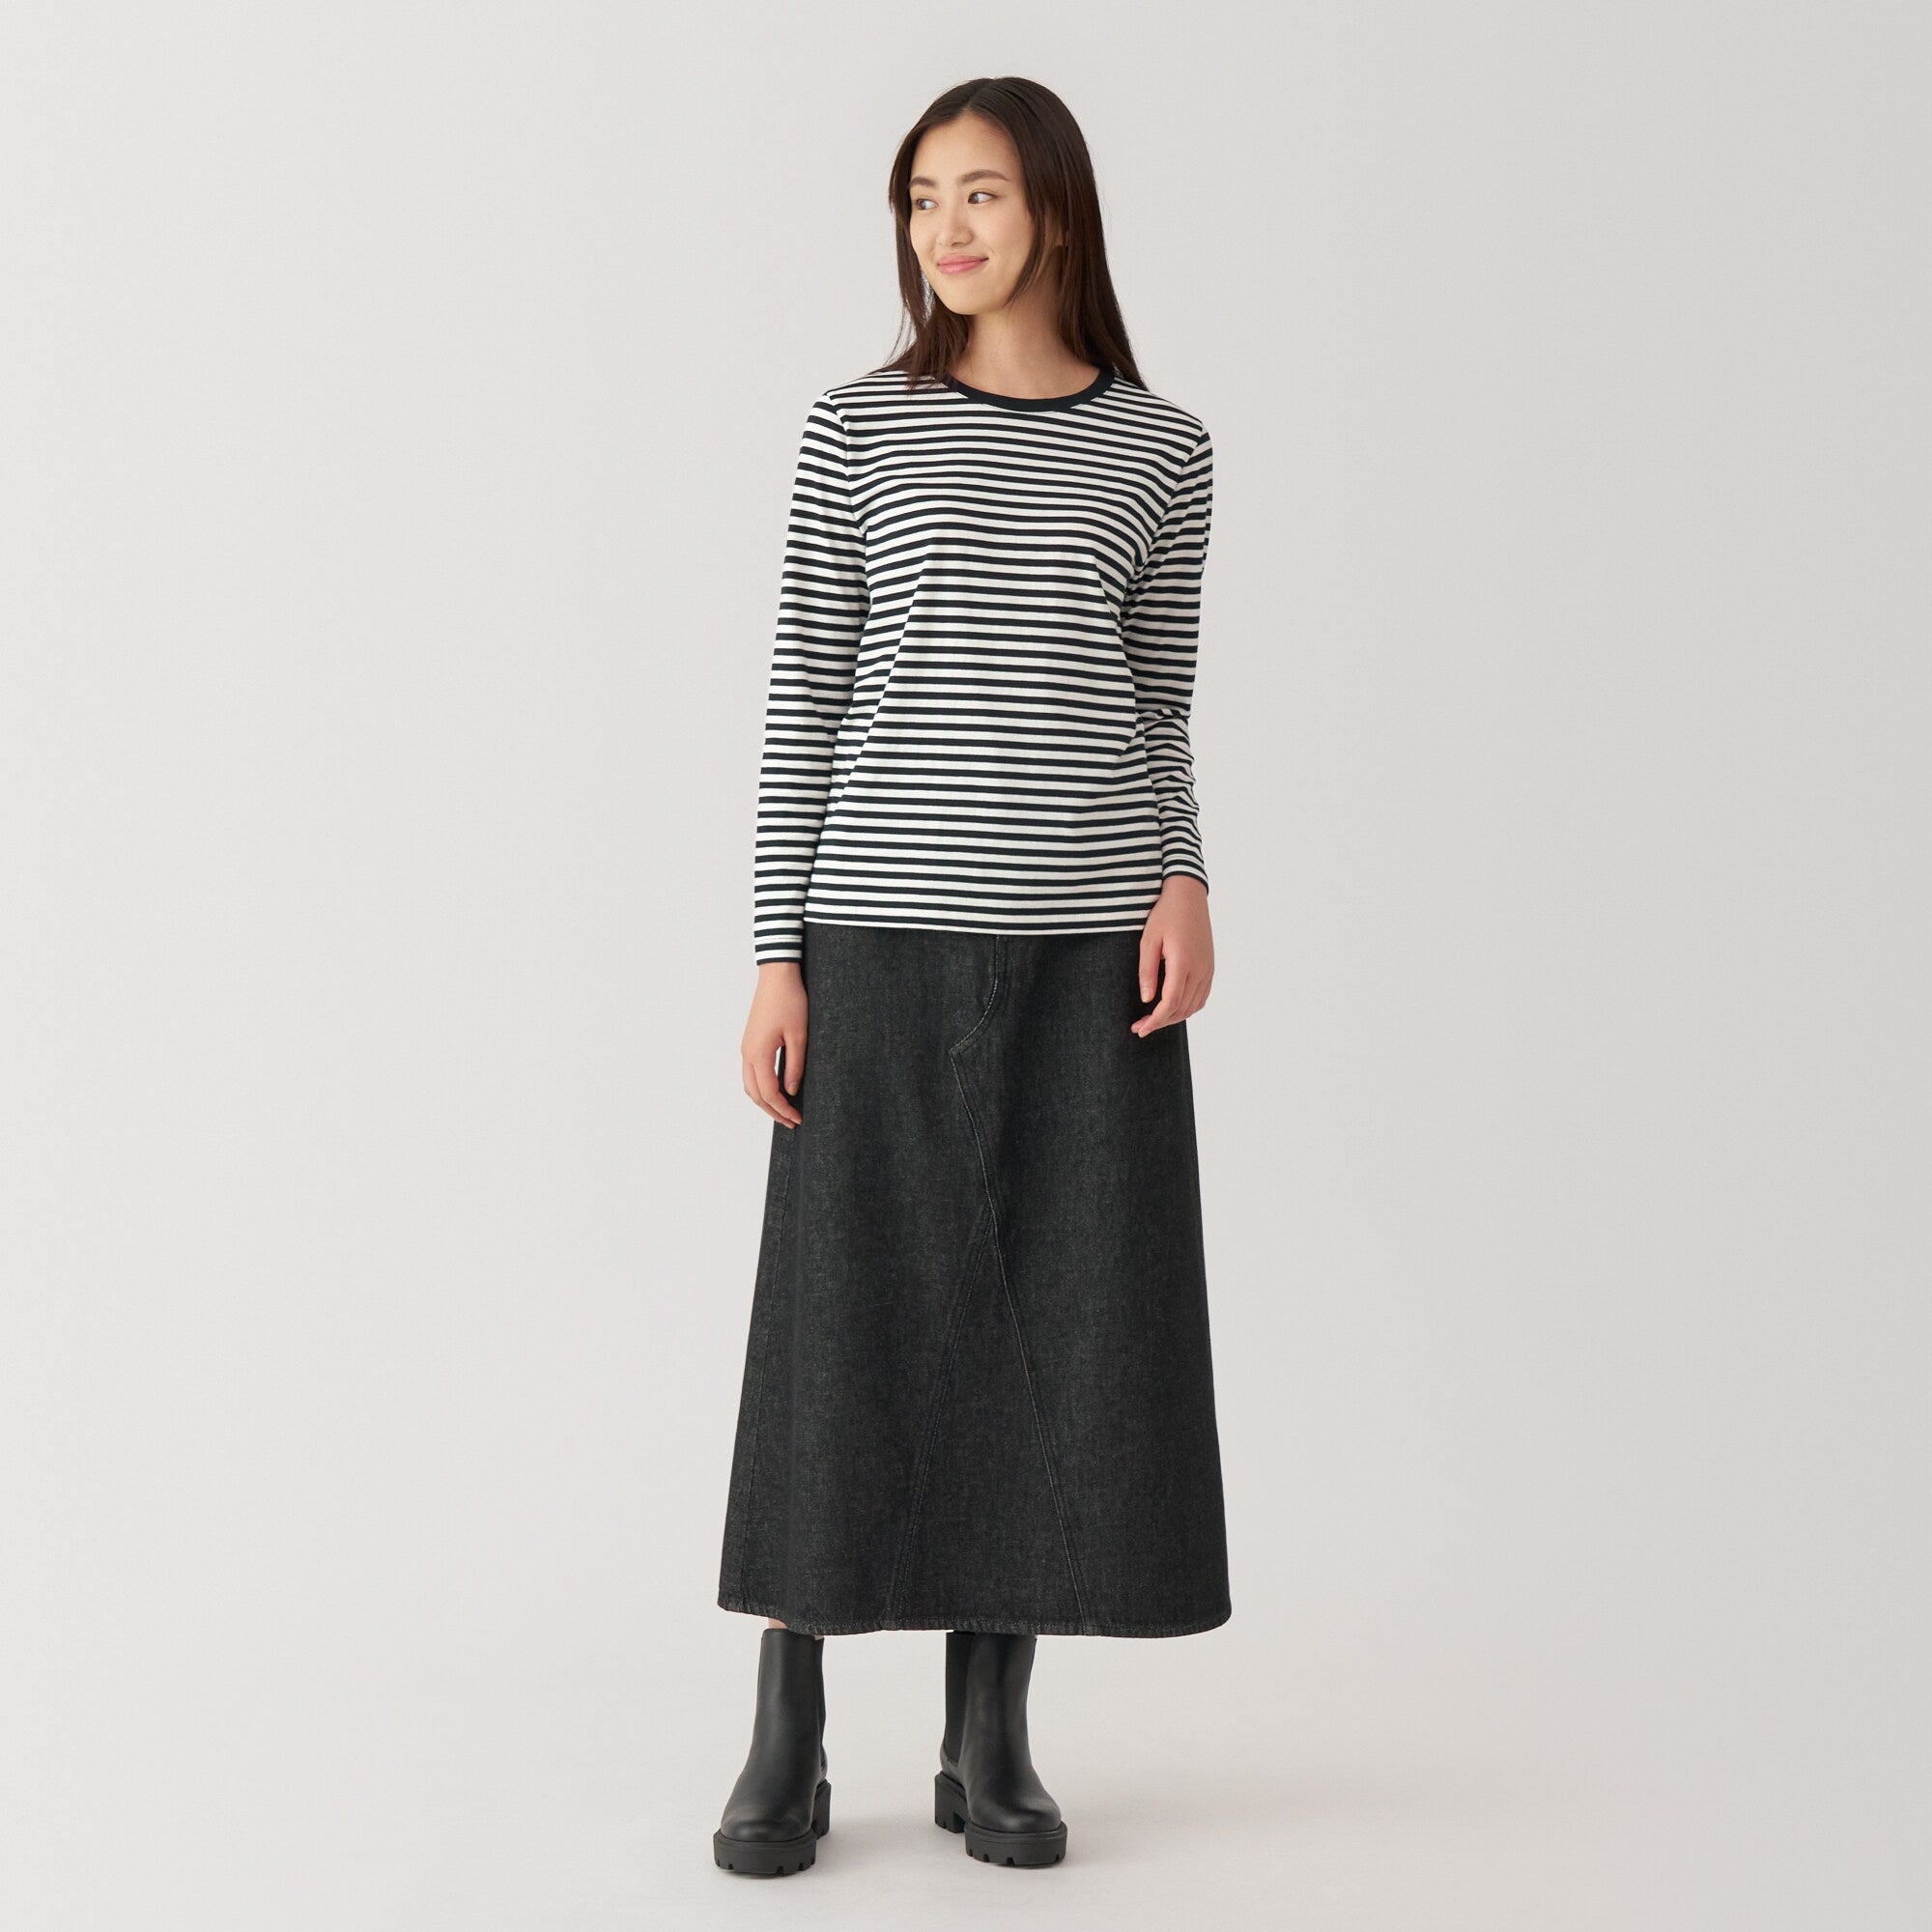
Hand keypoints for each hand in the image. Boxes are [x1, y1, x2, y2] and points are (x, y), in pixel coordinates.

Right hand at [743, 962, 807, 1125]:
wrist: (777, 976)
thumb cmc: (790, 1001)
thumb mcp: (799, 1035)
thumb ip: (795, 1066)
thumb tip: (792, 1091)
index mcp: (758, 1053)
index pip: (769, 1093)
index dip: (783, 1109)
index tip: (798, 1118)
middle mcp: (747, 1053)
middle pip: (755, 1094)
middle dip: (773, 1111)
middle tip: (792, 1121)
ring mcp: (746, 1048)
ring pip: (749, 1086)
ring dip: (765, 1101)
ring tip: (783, 1110)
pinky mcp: (749, 1042)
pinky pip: (750, 1073)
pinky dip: (760, 1088)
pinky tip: (776, 1090)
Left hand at [1133, 876, 1212, 1034]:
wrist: (1189, 896)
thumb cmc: (1165, 915)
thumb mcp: (1148, 940)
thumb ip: (1147, 971)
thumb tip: (1147, 1000)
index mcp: (1183, 962)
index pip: (1170, 1002)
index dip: (1154, 1020)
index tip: (1139, 1029)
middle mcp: (1200, 969)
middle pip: (1182, 1009)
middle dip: (1160, 1022)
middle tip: (1140, 1027)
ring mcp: (1208, 969)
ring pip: (1193, 1006)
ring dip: (1173, 1017)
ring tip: (1153, 1020)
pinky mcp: (1210, 968)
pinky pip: (1201, 997)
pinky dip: (1187, 1008)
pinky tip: (1172, 1008)